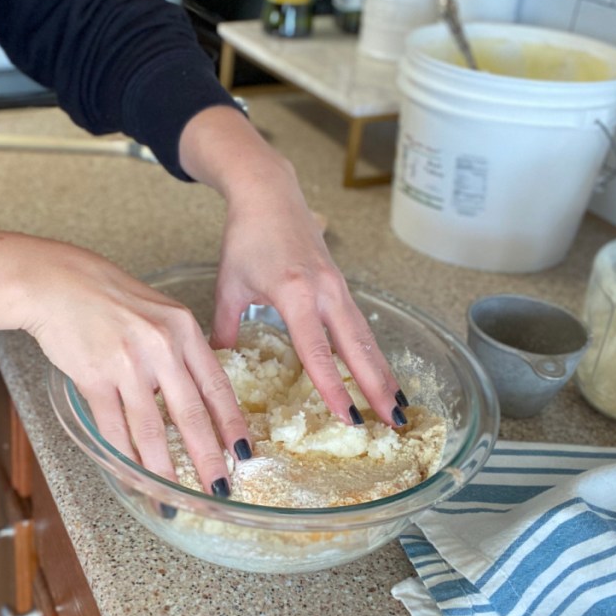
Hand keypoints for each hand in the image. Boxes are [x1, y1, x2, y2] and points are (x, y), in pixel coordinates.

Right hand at [0, 223, 247, 493]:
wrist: (58, 282)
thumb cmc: (108, 296)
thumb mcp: (159, 312)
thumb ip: (180, 348)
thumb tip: (198, 394)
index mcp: (183, 329)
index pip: (217, 386)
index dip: (232, 425)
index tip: (244, 453)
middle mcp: (161, 346)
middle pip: (191, 414)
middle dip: (208, 459)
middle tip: (219, 489)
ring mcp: (127, 362)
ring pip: (151, 429)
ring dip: (163, 470)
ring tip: (172, 497)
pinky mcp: (94, 376)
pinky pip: (114, 427)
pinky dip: (124, 457)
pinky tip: (132, 475)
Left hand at [178, 107, 406, 427]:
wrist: (268, 194)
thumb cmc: (246, 238)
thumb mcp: (229, 285)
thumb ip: (226, 329)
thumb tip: (216, 364)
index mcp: (295, 293)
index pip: (317, 351)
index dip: (333, 387)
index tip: (347, 417)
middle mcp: (324, 291)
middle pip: (357, 347)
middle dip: (377, 386)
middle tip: (394, 421)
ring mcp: (337, 287)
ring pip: (365, 338)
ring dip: (383, 372)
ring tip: (399, 407)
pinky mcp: (340, 284)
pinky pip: (360, 325)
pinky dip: (373, 352)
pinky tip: (382, 374)